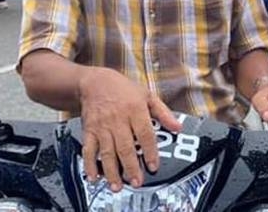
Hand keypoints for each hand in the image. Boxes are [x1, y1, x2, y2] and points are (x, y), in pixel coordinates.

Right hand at [77, 67, 181, 191]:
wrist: (95, 82)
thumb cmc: (123, 89)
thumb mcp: (147, 95)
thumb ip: (163, 113)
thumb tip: (178, 127)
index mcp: (135, 110)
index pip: (145, 134)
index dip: (150, 151)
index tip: (153, 166)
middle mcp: (118, 119)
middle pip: (125, 146)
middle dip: (131, 167)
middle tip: (137, 181)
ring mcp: (102, 126)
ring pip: (107, 151)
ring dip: (112, 170)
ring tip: (117, 185)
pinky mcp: (89, 131)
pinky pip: (89, 149)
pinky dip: (90, 165)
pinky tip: (94, 177)